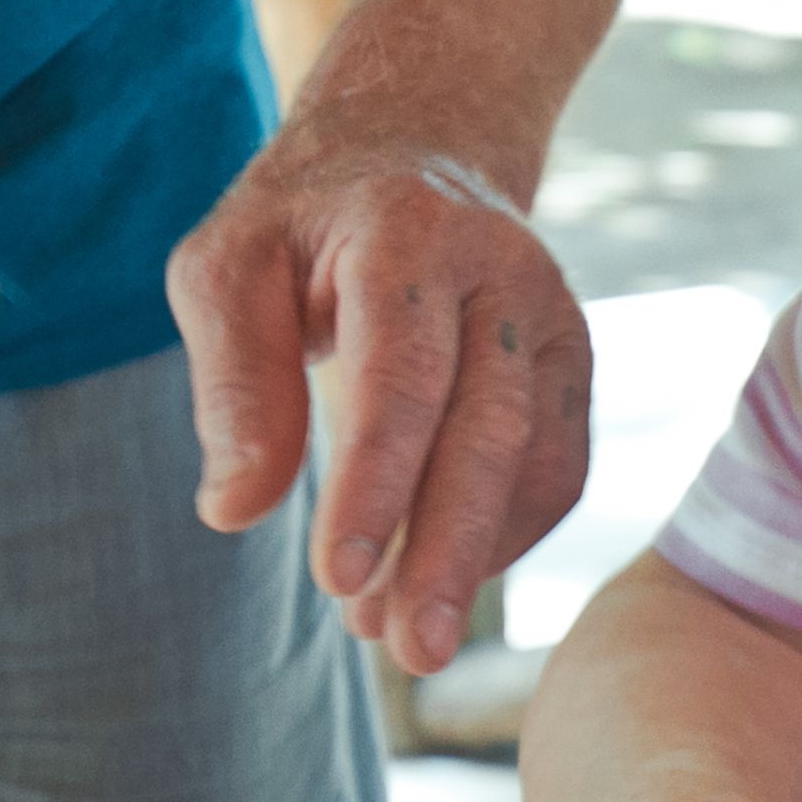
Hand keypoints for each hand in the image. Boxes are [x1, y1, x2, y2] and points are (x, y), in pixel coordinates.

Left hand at [164, 121, 590, 674]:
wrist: (415, 151)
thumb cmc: (300, 225)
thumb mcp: (227, 269)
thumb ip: (231, 383)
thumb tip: (233, 511)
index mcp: (409, 234)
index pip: (404, 374)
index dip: (377, 482)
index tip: (337, 578)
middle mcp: (502, 272)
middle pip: (491, 428)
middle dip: (447, 548)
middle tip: (403, 650)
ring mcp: (552, 319)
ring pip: (539, 459)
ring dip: (476, 559)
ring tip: (399, 637)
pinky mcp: (574, 365)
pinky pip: (560, 469)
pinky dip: (509, 538)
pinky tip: (442, 580)